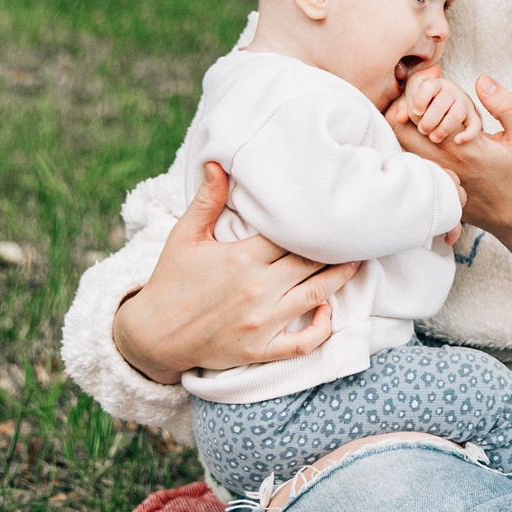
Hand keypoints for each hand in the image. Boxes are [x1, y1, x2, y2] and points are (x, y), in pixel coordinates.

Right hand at [111, 162, 360, 384]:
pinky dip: (323, 328)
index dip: (312, 222)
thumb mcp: (184, 236)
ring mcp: (262, 321)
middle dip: (336, 246)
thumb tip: (218, 162)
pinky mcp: (261, 349)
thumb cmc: (171, 281)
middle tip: (356, 232)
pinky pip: (304, 343)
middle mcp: (257, 289)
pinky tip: (328, 311)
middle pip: (312, 261)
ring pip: (317, 295)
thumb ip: (207, 200)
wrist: (153, 336)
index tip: (328, 210)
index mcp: (241, 258)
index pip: (291, 233)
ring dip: (342, 277)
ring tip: (358, 260)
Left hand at [389, 76, 511, 329]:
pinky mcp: (440, 190)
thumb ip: (505, 105)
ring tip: (425, 119)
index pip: (418, 111)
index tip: (432, 85)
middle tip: (421, 101)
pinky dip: (415, 149)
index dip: (418, 93)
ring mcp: (439, 178)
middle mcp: (444, 162)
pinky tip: (433, 143)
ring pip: (403, 148)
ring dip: (408, 130)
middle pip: (399, 130)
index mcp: (461, 145)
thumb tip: (481, 79)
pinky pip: (414, 167)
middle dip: (404, 109)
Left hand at [399, 64, 481, 144]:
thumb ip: (401, 109)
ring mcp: (464, 104)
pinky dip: (467, 135)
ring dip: (443, 129)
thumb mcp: (409, 107)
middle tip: (423, 130)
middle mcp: (451, 91)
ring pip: (456, 114)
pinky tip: (457, 141)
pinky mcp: (474, 118)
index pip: (428, 85)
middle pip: (441, 102)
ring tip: (434, 138)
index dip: (420, 99)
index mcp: (434, 84)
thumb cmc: (424, 112)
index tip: (416, 111)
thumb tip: (400, 117)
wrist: (445, 123)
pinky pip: (475, 125)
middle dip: (429, 120)